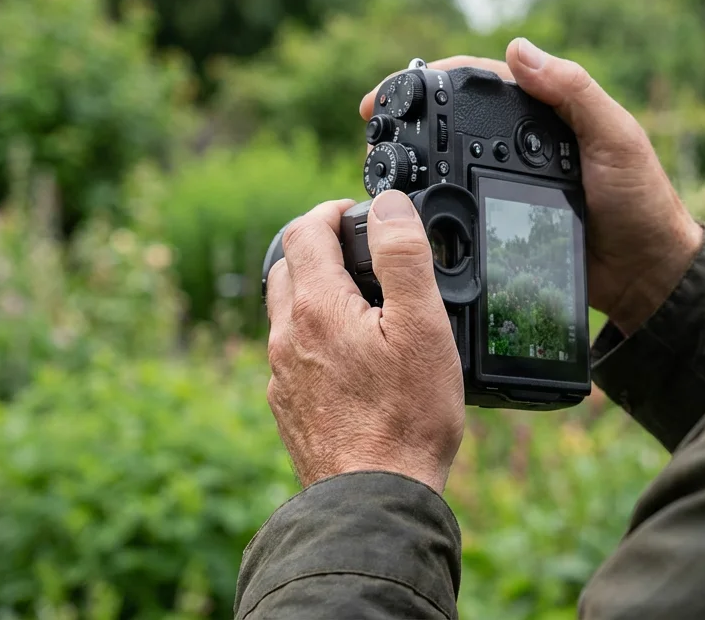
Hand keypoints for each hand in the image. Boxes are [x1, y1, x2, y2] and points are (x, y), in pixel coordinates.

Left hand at [264, 195, 464, 490]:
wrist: (373, 498)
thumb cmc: (405, 417)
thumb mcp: (422, 325)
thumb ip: (403, 256)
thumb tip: (388, 207)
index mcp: (317, 308)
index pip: (305, 232)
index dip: (331, 212)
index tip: (355, 212)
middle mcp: (288, 337)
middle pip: (287, 268)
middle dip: (317, 248)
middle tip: (357, 252)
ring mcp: (283, 376)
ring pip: (286, 314)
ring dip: (313, 293)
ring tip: (358, 302)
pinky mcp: (289, 408)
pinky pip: (292, 355)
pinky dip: (314, 337)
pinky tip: (349, 357)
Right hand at [362, 41, 703, 334]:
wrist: (646, 273)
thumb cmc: (641, 200)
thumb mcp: (614, 137)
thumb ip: (574, 92)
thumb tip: (518, 49)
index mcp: (549, 109)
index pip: (482, 80)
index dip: (433, 79)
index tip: (392, 92)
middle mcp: (524, 140)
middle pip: (456, 118)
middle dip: (411, 117)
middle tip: (371, 129)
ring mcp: (512, 180)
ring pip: (453, 160)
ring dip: (417, 158)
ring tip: (379, 165)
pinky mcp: (506, 218)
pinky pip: (462, 204)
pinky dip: (435, 200)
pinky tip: (410, 207)